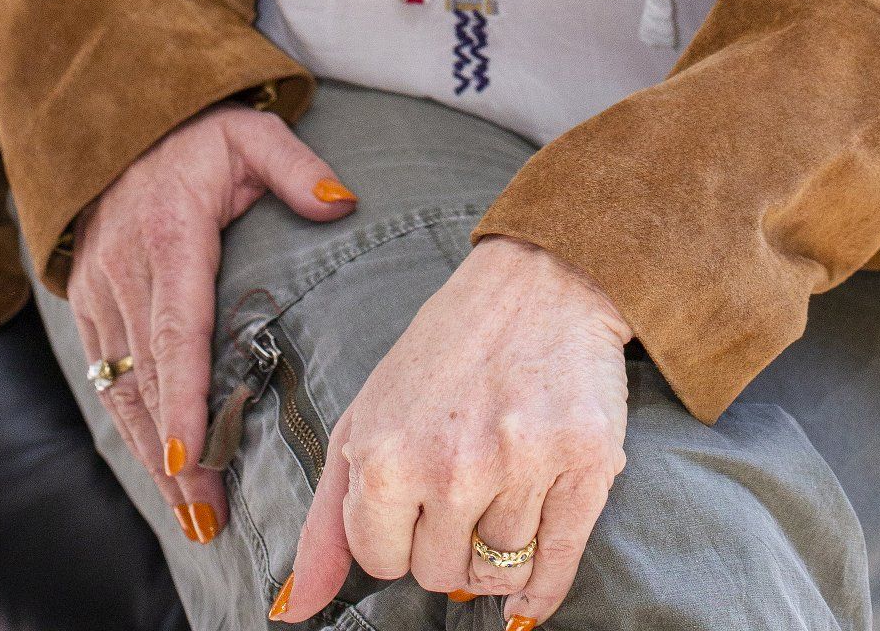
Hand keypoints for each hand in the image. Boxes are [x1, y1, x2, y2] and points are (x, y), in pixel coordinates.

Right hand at [67, 101, 357, 541]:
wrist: (115, 121)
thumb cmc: (196, 133)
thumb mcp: (250, 131)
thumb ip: (296, 167)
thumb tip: (343, 202)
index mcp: (171, 234)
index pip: (176, 328)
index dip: (180, 396)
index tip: (188, 454)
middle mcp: (126, 271)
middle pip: (149, 377)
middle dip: (172, 453)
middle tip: (206, 516)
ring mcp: (100, 291)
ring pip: (121, 388)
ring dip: (150, 454)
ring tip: (188, 513)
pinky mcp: (87, 304)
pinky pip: (107, 377)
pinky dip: (130, 427)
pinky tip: (158, 469)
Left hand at [280, 235, 629, 625]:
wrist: (540, 280)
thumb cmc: (446, 351)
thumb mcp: (367, 415)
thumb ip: (326, 520)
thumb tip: (293, 611)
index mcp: (386, 454)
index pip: (382, 562)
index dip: (399, 532)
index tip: (417, 492)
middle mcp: (452, 466)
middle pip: (441, 574)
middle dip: (448, 540)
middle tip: (464, 481)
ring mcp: (521, 466)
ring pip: (498, 573)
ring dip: (496, 549)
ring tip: (501, 489)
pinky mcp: (585, 463)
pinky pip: (554, 568)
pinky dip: (543, 586)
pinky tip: (532, 577)